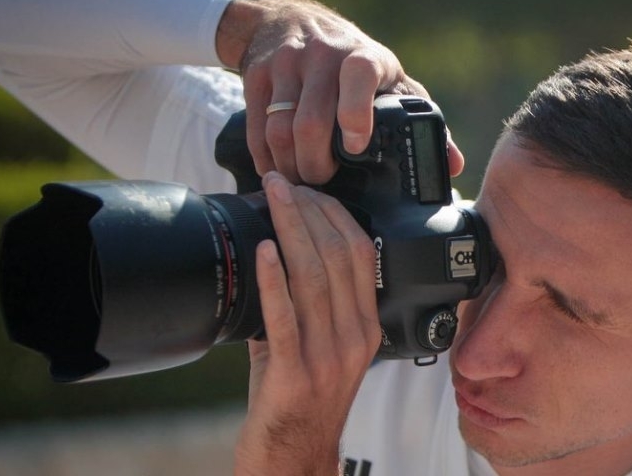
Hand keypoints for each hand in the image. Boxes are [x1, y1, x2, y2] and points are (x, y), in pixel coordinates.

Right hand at [216, 0, 463, 183]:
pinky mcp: (257, 74)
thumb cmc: (350, 59)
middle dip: (316, 166)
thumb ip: (419, 118)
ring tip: (300, 182)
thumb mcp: (388, 78)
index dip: (356, 113)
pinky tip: (276, 169)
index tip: (354, 146)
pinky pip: (256, 128)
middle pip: (311, 123)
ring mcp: (286, 63)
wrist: (289, 18)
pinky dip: (264, 157)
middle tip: (323, 183)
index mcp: (365, 57)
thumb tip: (452, 165)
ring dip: (289, 167)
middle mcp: (323, 55)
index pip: (360, 76)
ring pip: (280, 130)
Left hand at [234, 172, 380, 475]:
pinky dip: (274, 278)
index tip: (310, 190)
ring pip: (313, 277)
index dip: (335, 215)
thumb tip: (275, 250)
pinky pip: (285, 316)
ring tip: (271, 197)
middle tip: (282, 183)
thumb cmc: (301, 399)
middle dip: (309, 211)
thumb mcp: (319, 346)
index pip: (361, 254)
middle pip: (337, 256)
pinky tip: (265, 249)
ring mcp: (327, 356)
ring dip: (291, 229)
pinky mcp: (294, 373)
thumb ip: (306, 303)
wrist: (294, 457)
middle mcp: (354, 337)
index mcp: (366, 326)